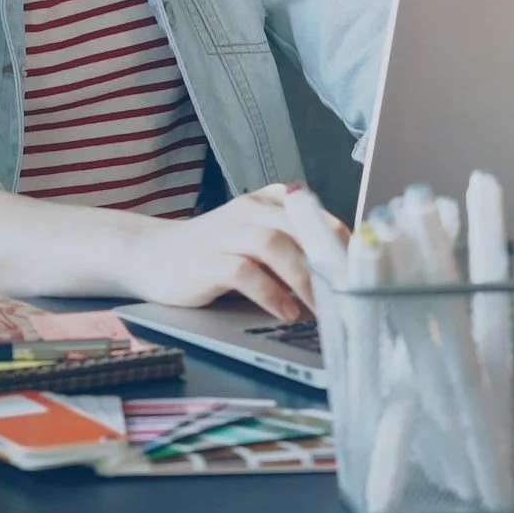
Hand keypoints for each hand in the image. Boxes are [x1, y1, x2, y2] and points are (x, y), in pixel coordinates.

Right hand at [117, 184, 343, 322]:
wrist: (150, 256)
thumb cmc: (214, 252)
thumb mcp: (256, 238)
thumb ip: (293, 245)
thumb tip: (342, 274)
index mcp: (267, 201)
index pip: (317, 214)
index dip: (342, 243)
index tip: (363, 272)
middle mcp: (248, 210)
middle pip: (300, 226)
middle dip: (329, 261)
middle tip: (348, 293)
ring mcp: (225, 233)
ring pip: (274, 244)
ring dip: (303, 278)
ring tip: (320, 307)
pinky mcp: (206, 260)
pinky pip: (245, 272)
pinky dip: (271, 294)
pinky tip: (285, 312)